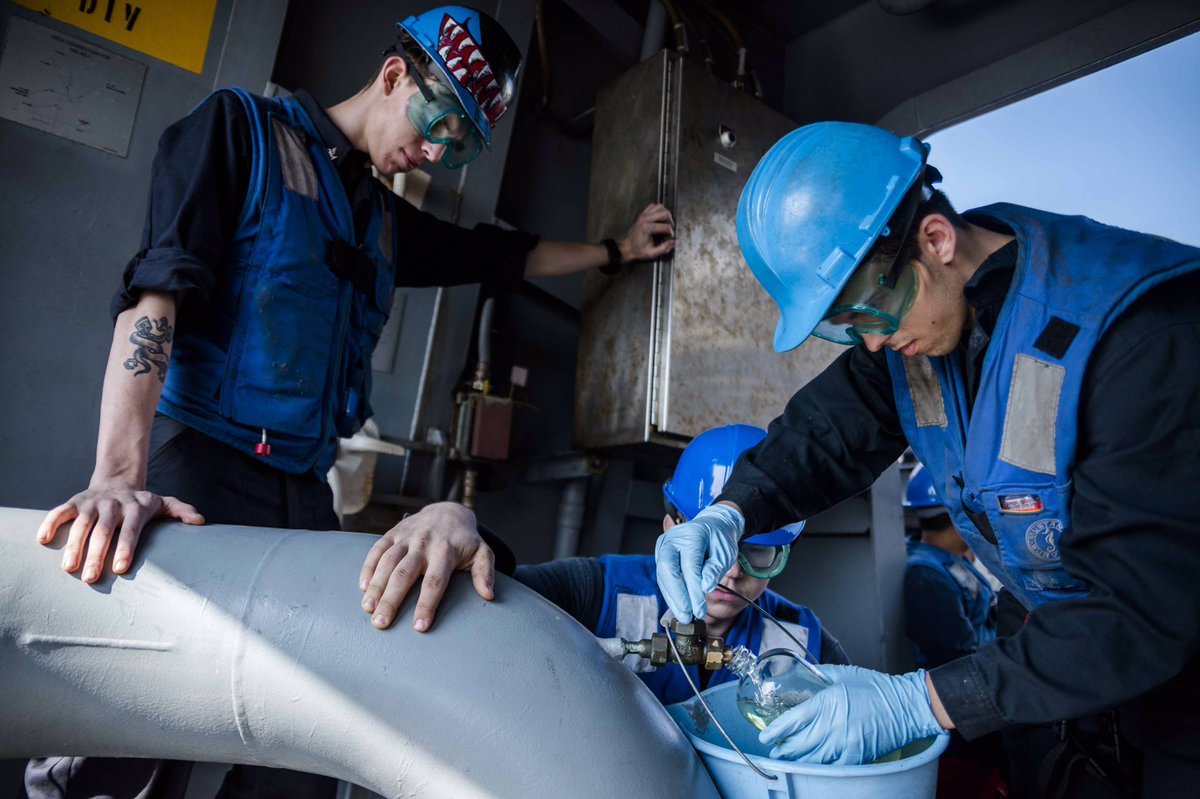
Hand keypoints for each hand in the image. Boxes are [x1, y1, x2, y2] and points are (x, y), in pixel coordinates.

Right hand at [38, 487, 204, 582]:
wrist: (117, 481)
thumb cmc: (141, 503)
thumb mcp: (163, 503)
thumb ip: (181, 511)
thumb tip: (200, 521)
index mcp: (135, 507)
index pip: (130, 529)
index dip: (125, 548)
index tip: (119, 569)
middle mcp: (113, 504)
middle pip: (104, 530)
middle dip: (96, 554)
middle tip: (90, 578)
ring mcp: (92, 502)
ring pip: (80, 524)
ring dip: (73, 545)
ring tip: (68, 568)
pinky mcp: (74, 502)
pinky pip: (59, 512)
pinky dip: (50, 523)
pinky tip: (42, 541)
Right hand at [358, 502, 494, 631]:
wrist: (448, 510)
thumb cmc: (465, 540)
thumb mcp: (482, 552)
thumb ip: (485, 573)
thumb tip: (488, 595)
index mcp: (445, 551)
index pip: (435, 582)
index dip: (426, 605)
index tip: (419, 627)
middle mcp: (423, 543)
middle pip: (404, 574)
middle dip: (391, 600)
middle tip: (380, 623)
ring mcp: (406, 537)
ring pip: (387, 562)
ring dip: (375, 586)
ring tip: (368, 609)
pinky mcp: (393, 533)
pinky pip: (377, 549)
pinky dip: (368, 567)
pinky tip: (362, 587)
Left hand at [619, 203, 675, 262]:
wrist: (627, 248)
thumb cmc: (638, 250)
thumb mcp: (652, 253)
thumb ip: (664, 248)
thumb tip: (673, 242)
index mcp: (647, 228)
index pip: (666, 226)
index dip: (671, 233)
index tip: (670, 237)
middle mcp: (645, 219)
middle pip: (664, 213)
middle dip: (670, 221)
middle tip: (670, 228)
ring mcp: (643, 215)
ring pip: (659, 207)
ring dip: (665, 213)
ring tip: (667, 221)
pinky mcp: (642, 214)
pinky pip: (653, 206)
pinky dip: (659, 210)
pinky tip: (660, 217)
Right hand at [654, 503, 741, 621]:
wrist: (712, 526)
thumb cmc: (719, 539)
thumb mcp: (725, 553)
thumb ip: (715, 570)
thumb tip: (705, 587)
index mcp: (692, 535)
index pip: (690, 566)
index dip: (693, 590)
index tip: (700, 609)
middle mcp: (673, 539)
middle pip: (667, 569)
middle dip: (677, 596)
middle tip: (687, 615)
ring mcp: (664, 546)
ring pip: (662, 576)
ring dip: (672, 598)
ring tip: (683, 616)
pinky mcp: (661, 555)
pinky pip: (663, 577)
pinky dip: (671, 593)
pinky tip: (679, 606)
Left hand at [759, 665, 945, 763]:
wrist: (905, 706)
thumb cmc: (876, 688)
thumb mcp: (843, 674)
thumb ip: (820, 675)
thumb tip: (803, 674)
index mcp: (827, 702)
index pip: (792, 720)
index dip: (775, 731)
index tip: (766, 735)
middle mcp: (832, 724)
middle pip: (798, 744)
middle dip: (782, 750)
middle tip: (774, 751)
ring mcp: (845, 743)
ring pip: (812, 759)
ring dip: (797, 760)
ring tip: (787, 760)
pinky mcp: (857, 756)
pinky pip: (832, 767)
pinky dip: (820, 768)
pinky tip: (812, 766)